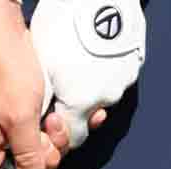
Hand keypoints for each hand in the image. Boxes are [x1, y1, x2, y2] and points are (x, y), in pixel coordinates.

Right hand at [0, 2, 62, 168]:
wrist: (1, 31)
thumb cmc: (3, 72)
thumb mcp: (20, 119)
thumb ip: (27, 156)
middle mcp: (0, 143)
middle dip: (48, 156)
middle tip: (50, 130)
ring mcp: (14, 128)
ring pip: (44, 149)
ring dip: (59, 136)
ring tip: (56, 114)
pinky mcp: (27, 113)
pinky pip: (49, 128)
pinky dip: (66, 123)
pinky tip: (84, 115)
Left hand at [30, 0, 144, 150]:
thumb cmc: (62, 26)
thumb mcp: (40, 67)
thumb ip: (41, 104)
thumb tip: (37, 122)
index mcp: (80, 104)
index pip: (72, 139)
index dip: (59, 132)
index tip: (49, 118)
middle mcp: (106, 98)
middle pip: (87, 118)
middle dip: (73, 109)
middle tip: (60, 88)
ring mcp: (123, 80)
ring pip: (101, 96)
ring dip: (89, 89)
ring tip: (75, 64)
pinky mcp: (133, 64)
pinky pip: (114, 77)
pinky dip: (103, 72)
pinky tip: (91, 56)